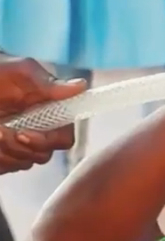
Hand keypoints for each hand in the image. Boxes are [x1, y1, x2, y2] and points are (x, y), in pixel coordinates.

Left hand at [0, 56, 80, 173]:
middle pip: (43, 155)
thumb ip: (46, 82)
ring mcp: (18, 145)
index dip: (47, 140)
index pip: (63, 138)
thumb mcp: (18, 73)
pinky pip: (7, 167)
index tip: (23, 134)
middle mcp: (37, 131)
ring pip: (22, 163)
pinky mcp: (4, 156)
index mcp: (47, 113)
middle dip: (19, 147)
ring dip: (4, 152)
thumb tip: (81, 86)